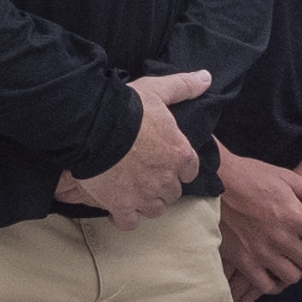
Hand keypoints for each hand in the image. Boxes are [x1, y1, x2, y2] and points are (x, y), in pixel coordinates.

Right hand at [60, 70, 214, 224]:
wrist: (94, 128)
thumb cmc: (128, 109)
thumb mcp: (158, 91)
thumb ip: (184, 86)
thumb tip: (206, 78)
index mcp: (180, 154)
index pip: (190, 170)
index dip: (179, 166)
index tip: (167, 160)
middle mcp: (166, 179)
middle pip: (173, 192)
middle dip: (163, 184)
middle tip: (147, 173)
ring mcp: (144, 196)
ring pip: (155, 209)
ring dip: (148, 202)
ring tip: (135, 190)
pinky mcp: (121, 206)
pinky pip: (130, 222)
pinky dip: (126, 217)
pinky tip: (119, 206)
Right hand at [216, 148, 301, 301]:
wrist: (213, 182)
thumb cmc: (250, 176)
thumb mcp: (286, 177)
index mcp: (294, 216)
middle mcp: (281, 238)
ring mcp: (261, 252)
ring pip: (292, 276)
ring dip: (295, 269)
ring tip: (289, 258)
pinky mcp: (243, 262)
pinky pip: (266, 286)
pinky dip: (273, 282)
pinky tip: (272, 271)